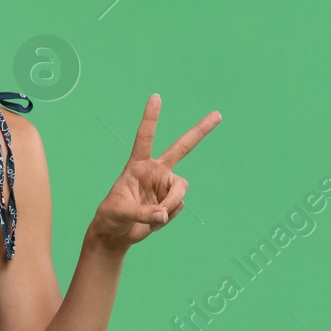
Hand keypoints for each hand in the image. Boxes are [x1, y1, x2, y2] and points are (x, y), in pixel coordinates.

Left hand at [91, 94, 219, 249]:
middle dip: (200, 131)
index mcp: (137, 165)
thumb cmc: (112, 216)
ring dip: (170, 205)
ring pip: (180, 190)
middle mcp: (155, 171)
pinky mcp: (171, 201)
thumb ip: (143, 213)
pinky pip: (177, 207)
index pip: (145, 137)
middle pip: (182, 148)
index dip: (150, 117)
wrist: (117, 233)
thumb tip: (164, 214)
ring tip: (154, 218)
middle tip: (218, 114)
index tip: (156, 97)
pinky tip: (154, 222)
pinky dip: (166, 218)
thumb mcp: (121, 212)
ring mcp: (165, 185)